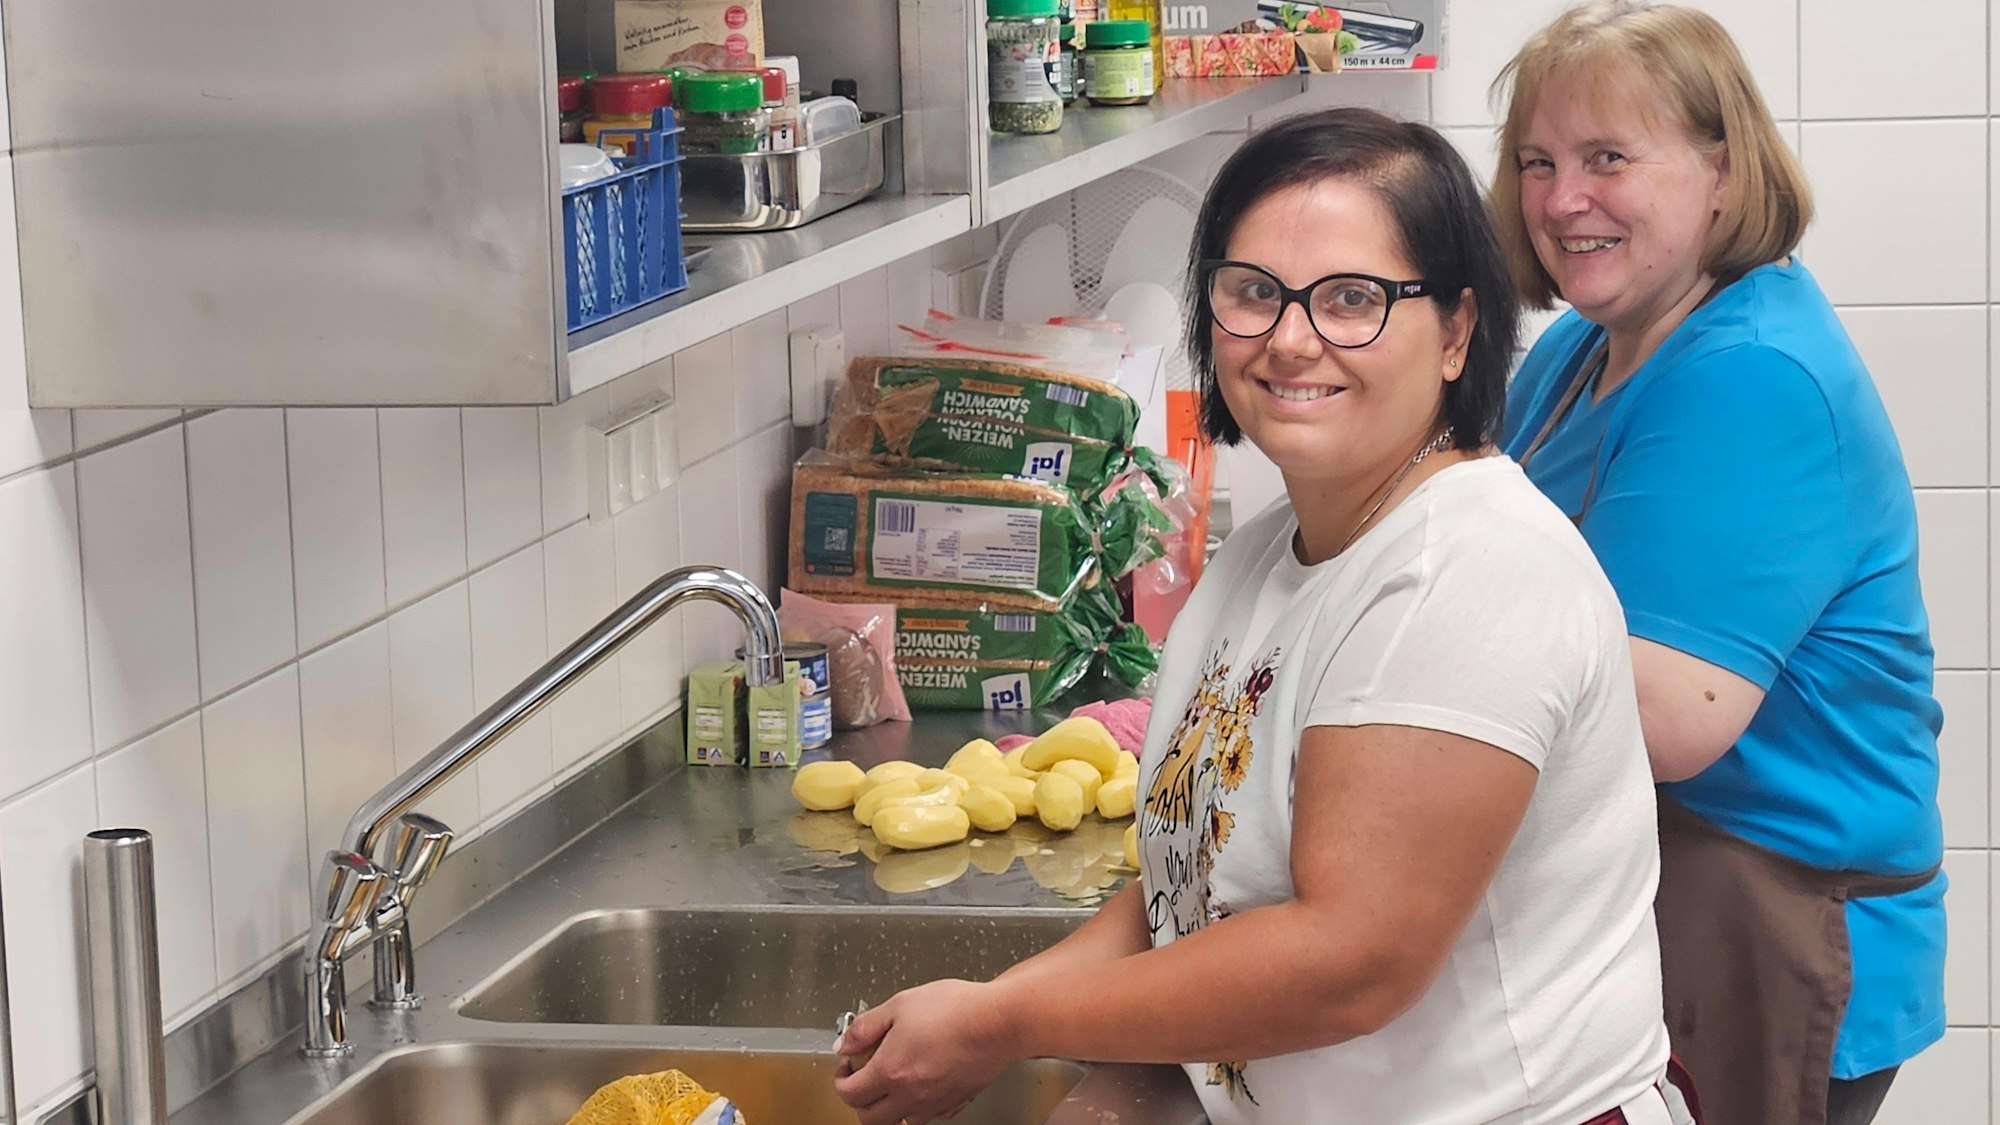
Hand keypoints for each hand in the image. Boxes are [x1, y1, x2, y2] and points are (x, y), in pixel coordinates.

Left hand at [832, 978, 1020, 1124]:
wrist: (998, 1021)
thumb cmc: (956, 1009)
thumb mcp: (900, 1005)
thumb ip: (866, 1026)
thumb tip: (845, 1042)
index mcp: (890, 1071)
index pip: (849, 1094)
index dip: (841, 1079)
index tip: (847, 1065)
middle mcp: (910, 1094)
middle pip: (870, 1119)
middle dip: (860, 1101)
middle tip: (863, 1080)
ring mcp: (935, 1102)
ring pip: (901, 1122)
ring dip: (890, 1109)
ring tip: (892, 1084)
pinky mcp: (956, 1101)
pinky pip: (931, 1116)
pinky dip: (920, 1107)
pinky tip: (923, 1086)